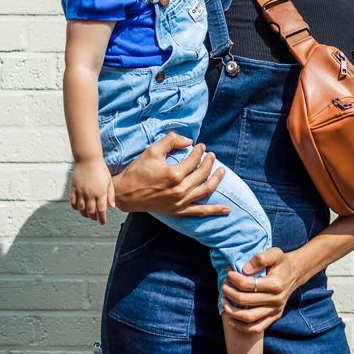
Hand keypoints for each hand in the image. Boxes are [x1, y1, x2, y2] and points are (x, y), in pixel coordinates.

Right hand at [69, 159, 114, 224]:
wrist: (88, 159)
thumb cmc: (100, 169)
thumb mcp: (109, 181)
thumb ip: (111, 195)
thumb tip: (112, 207)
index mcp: (100, 193)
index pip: (101, 210)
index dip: (102, 219)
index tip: (102, 223)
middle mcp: (90, 194)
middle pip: (91, 212)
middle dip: (94, 217)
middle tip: (96, 218)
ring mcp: (81, 192)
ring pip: (81, 209)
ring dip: (85, 214)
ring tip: (88, 214)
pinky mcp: (74, 189)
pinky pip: (73, 202)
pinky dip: (76, 208)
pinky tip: (79, 208)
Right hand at [110, 131, 230, 216]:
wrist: (125, 194)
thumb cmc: (138, 171)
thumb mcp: (152, 151)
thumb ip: (171, 141)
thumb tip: (188, 141)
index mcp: (174, 174)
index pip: (194, 159)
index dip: (200, 151)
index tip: (201, 146)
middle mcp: (180, 189)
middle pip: (202, 173)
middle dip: (209, 162)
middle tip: (212, 155)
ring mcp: (180, 202)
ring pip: (206, 190)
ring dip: (216, 179)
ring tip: (222, 171)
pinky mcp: (179, 211)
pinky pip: (200, 212)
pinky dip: (215, 211)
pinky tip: (227, 210)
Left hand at [220, 247, 308, 333]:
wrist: (295, 273)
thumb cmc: (282, 262)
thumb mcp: (275, 253)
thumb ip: (261, 258)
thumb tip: (244, 269)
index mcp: (275, 284)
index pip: (247, 285)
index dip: (234, 279)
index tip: (229, 273)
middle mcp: (276, 300)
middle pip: (245, 300)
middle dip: (229, 293)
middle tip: (224, 286)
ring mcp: (275, 310)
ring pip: (248, 317)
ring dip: (232, 311)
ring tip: (224, 302)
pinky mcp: (274, 317)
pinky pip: (256, 328)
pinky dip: (241, 326)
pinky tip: (231, 318)